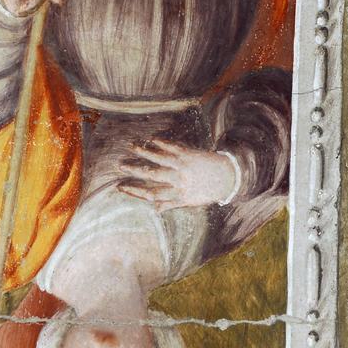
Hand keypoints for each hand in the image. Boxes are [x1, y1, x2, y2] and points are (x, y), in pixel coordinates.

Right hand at [120, 140, 239, 208]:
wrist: (228, 178)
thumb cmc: (207, 191)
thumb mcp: (190, 202)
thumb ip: (171, 204)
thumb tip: (154, 208)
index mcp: (177, 195)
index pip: (151, 194)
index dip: (134, 191)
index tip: (120, 187)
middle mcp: (179, 181)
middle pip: (152, 175)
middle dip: (134, 170)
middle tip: (120, 165)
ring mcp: (184, 167)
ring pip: (160, 159)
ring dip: (144, 152)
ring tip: (130, 147)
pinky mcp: (189, 154)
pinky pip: (172, 147)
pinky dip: (161, 143)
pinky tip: (151, 139)